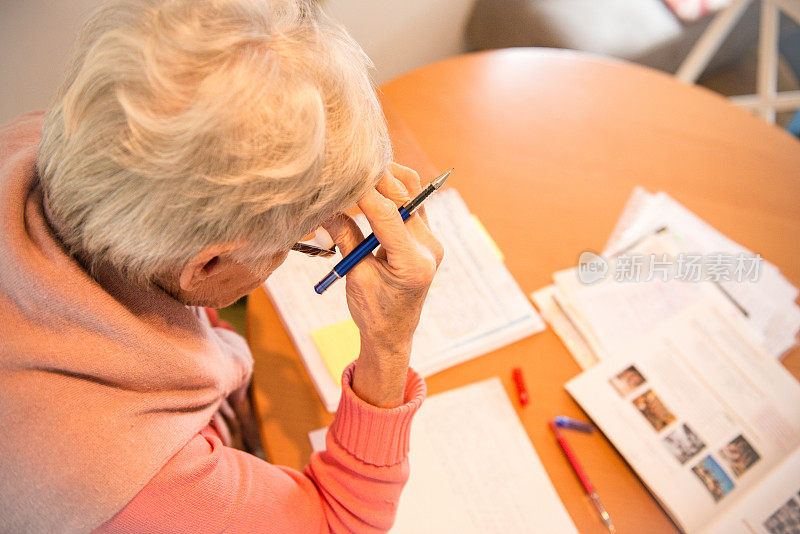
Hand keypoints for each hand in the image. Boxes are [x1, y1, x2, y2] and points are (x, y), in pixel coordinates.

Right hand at [322, 163, 443, 407]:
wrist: (393, 334)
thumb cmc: (373, 312)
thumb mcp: (355, 276)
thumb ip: (345, 238)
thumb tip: (324, 207)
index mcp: (413, 263)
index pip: (388, 215)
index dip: (364, 192)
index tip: (342, 175)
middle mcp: (429, 248)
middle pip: (407, 196)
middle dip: (378, 177)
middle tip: (351, 164)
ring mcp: (432, 240)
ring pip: (413, 192)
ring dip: (388, 179)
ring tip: (360, 170)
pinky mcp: (427, 236)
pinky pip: (412, 202)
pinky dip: (393, 191)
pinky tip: (372, 184)